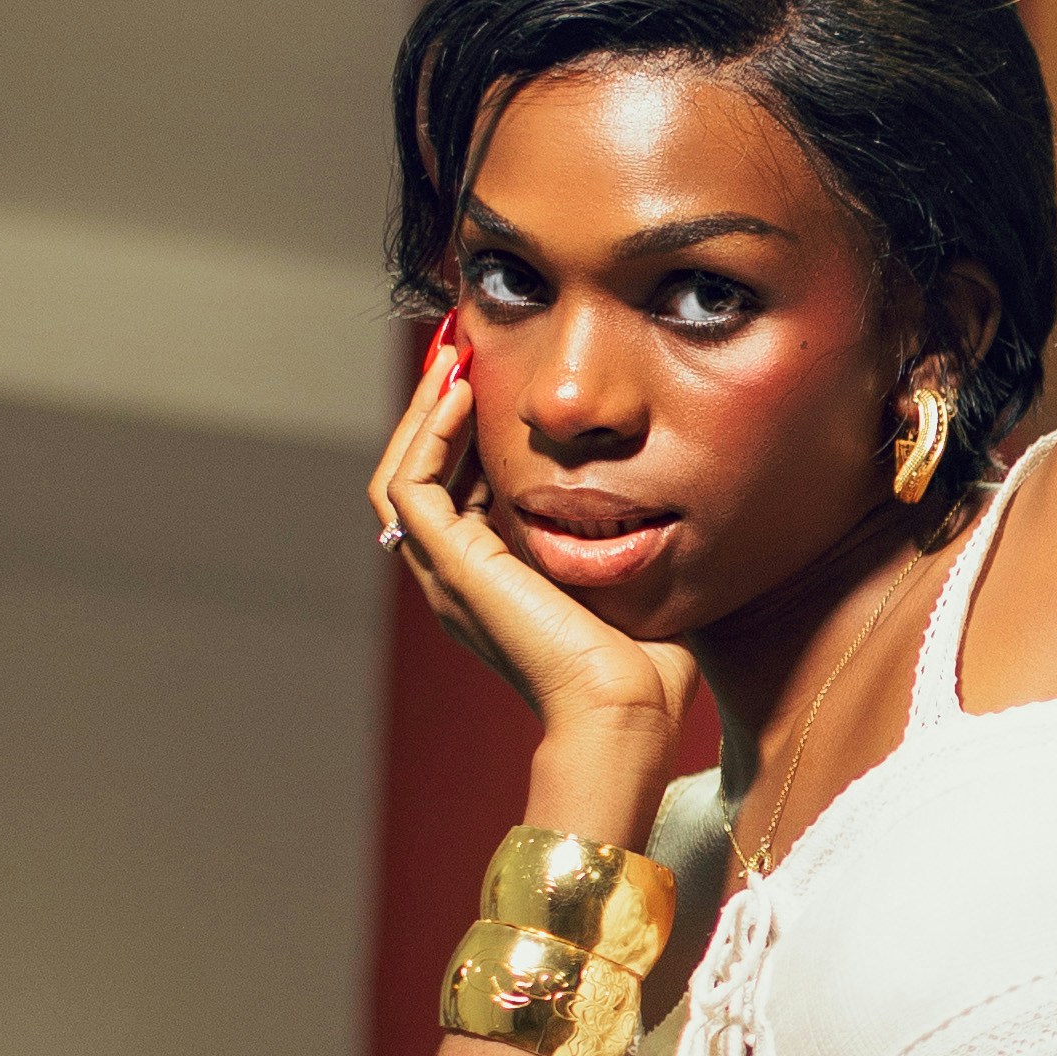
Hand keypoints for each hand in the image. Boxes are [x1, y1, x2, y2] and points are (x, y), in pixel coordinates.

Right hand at [369, 328, 690, 820]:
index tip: (496, 373)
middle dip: (436, 406)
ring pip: (402, 474)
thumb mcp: (630, 575)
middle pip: (419, 474)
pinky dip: (427, 433)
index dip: (469, 429)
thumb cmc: (646, 664)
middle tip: (462, 345)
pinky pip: (412, 486)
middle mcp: (458, 579)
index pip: (459, 489)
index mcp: (494, 583)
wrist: (628, 710)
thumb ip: (620, 533)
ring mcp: (447, 575)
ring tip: (453, 353)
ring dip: (423, 410)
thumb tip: (654, 486)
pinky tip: (459, 392)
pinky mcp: (451, 568)